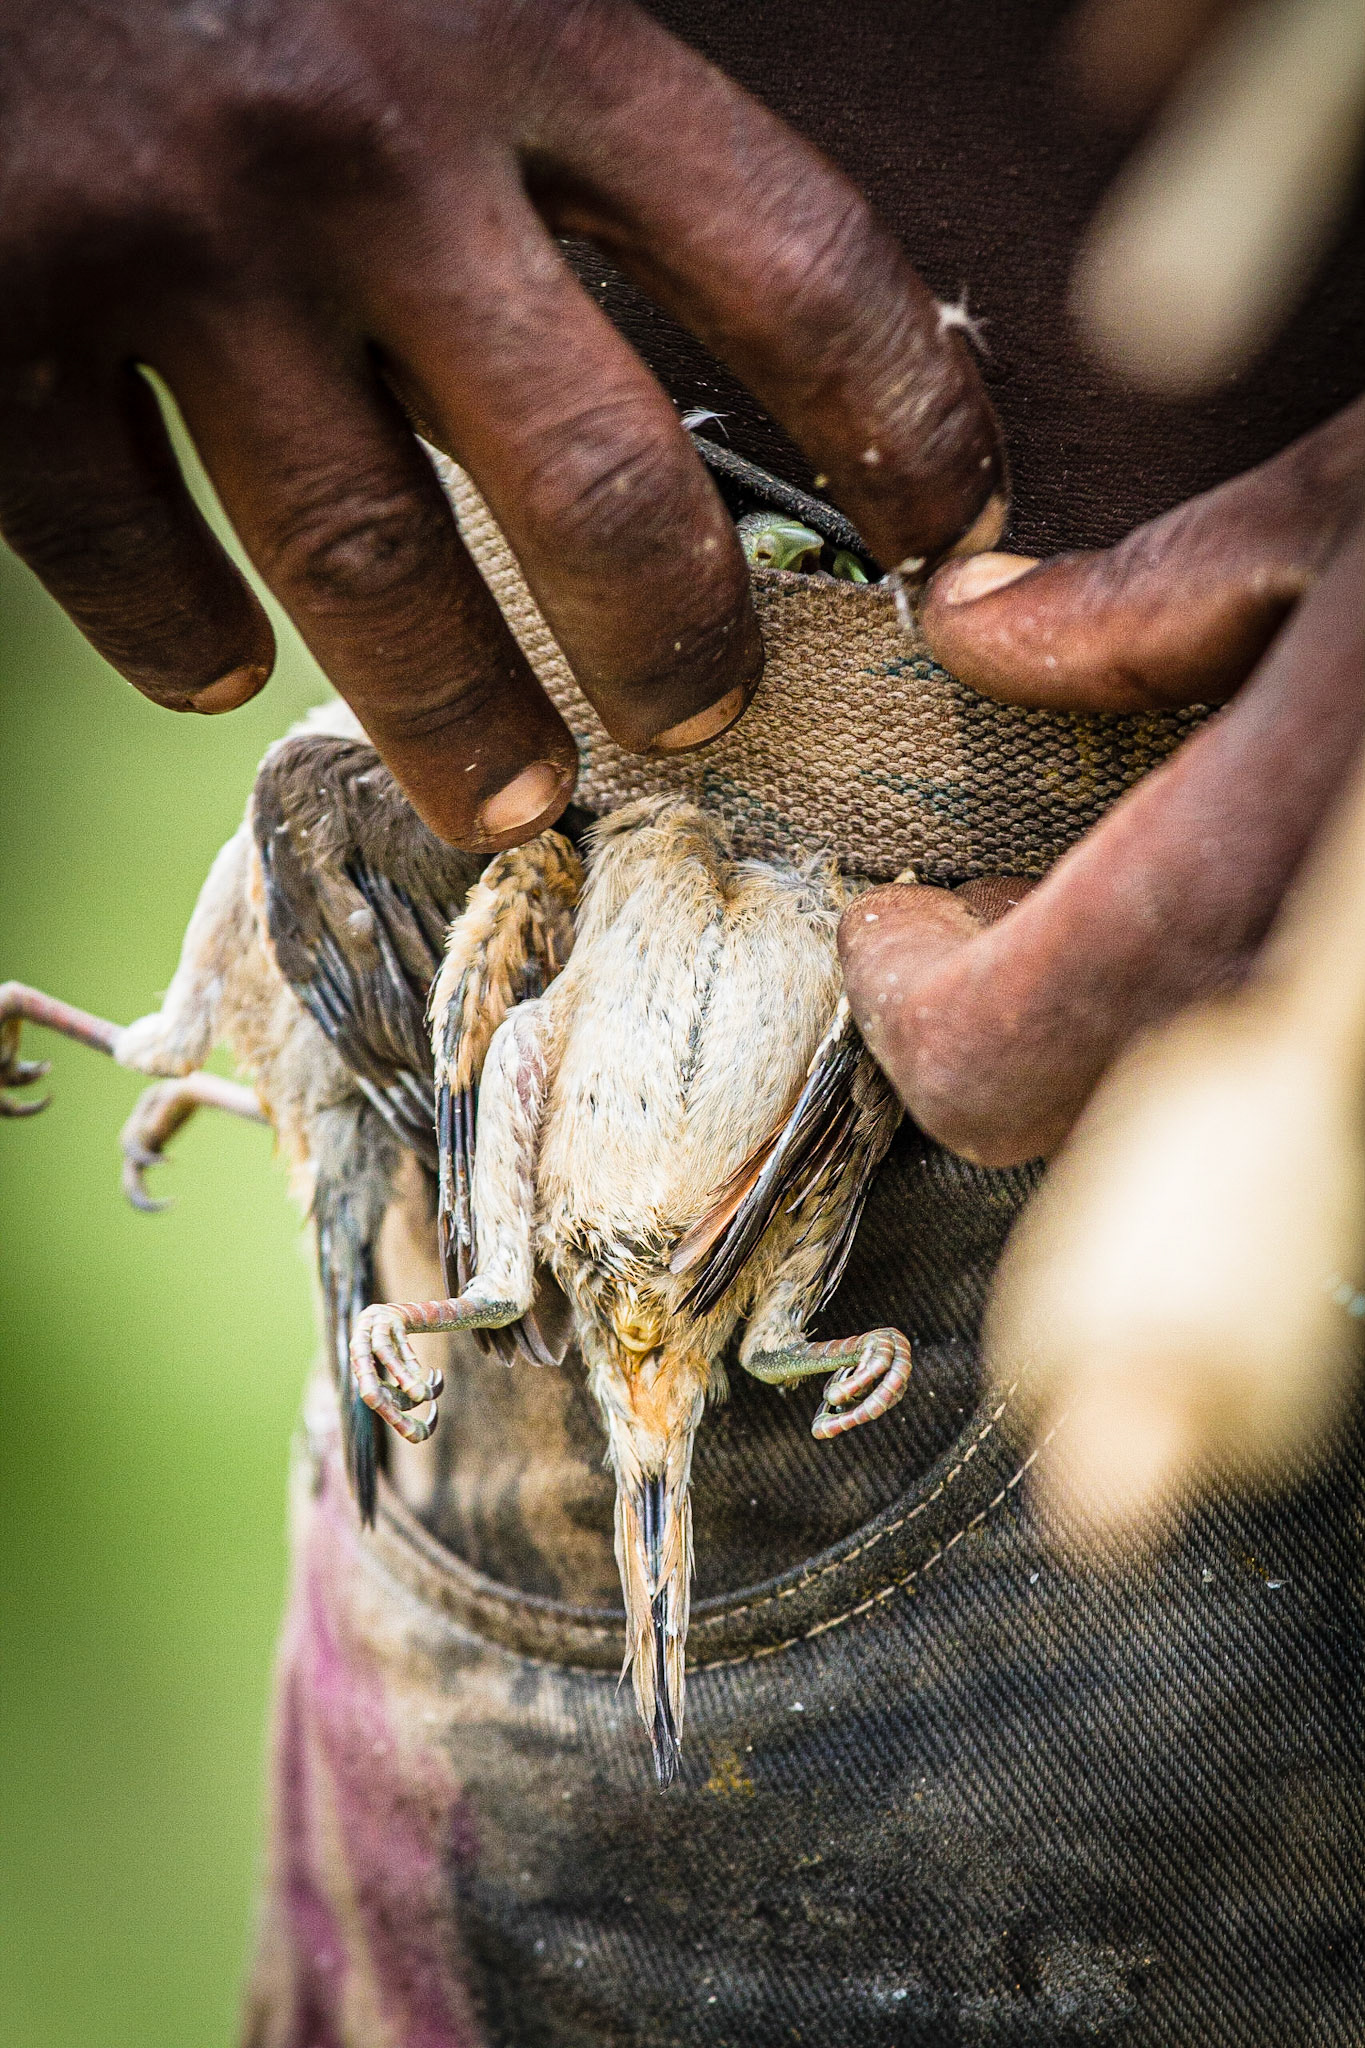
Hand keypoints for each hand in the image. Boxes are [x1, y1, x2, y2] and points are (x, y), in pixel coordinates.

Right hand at [0, 0, 1003, 849]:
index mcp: (519, 23)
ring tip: (515, 797)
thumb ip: (554, 124)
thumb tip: (692, 355)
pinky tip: (223, 667)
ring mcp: (176, 239)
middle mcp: (361, 140)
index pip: (793, 273)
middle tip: (704, 721)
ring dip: (464, 719)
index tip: (945, 536)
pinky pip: (124, 549)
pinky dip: (185, 638)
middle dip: (676, 643)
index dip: (905, 434)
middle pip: (594, 481)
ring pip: (372, 569)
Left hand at [839, 397, 1364, 1162]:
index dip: (904, 1000)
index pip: (982, 1058)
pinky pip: (1273, 1083)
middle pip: (1057, 1132)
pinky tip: (1233, 913)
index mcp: (1254, 878)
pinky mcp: (1364, 1052)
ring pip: (1166, 1129)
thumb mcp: (1349, 517)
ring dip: (1095, 1036)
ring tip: (1108, 898)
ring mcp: (1351, 1047)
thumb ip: (1136, 602)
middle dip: (988, 1025)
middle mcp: (1312, 1011)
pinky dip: (1210, 1026)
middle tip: (990, 907)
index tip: (899, 915)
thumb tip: (975, 627)